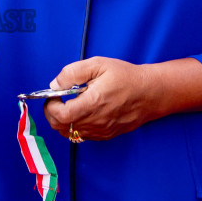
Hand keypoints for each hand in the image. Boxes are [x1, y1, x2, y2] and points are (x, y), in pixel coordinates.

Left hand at [43, 57, 162, 141]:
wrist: (150, 93)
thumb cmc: (125, 77)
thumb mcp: (98, 64)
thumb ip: (72, 73)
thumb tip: (55, 84)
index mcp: (93, 103)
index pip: (61, 116)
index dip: (50, 107)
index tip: (53, 96)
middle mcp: (96, 121)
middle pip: (61, 128)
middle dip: (52, 114)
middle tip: (57, 101)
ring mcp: (101, 131)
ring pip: (70, 134)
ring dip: (63, 121)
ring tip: (69, 105)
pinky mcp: (106, 135)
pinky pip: (82, 136)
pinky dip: (75, 126)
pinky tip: (82, 112)